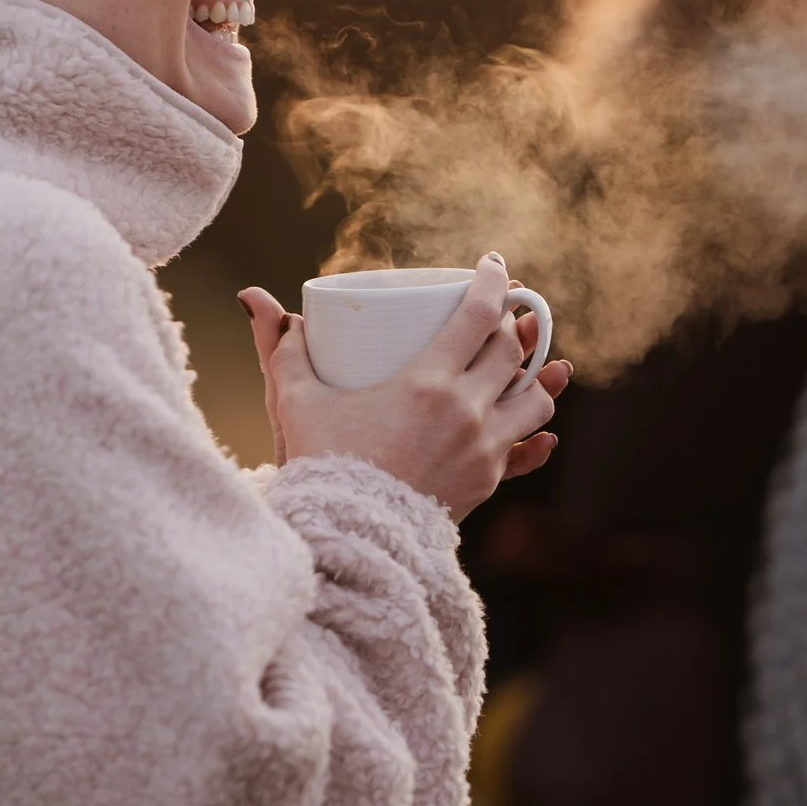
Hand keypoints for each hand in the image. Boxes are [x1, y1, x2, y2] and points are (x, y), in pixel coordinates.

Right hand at [239, 253, 571, 520]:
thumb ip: (284, 352)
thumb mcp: (298, 403)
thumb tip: (264, 306)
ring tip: (519, 367)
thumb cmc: (321, 465)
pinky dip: (536, 438)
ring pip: (534, 401)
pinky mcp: (487, 484)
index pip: (480, 315)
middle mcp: (466, 412)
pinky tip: (542, 432)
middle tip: (502, 313)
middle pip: (511, 353)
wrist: (348, 539)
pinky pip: (526, 453)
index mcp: (427, 383)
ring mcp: (483, 450)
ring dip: (532, 378)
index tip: (496, 266)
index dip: (495, 283)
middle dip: (513, 326)